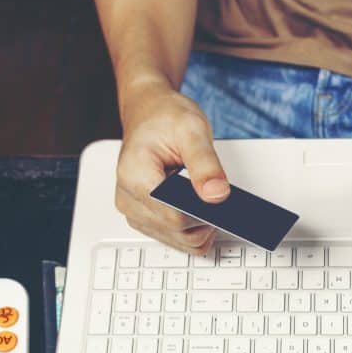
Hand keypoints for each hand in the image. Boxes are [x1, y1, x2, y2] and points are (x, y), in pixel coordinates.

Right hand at [115, 82, 229, 253]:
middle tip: (218, 194)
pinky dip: (192, 229)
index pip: (175, 217)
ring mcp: (134, 211)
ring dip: (199, 227)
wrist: (150, 112)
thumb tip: (217, 195)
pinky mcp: (143, 218)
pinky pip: (174, 238)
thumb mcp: (192, 129)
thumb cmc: (165, 116)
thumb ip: (206, 164)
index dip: (204, 214)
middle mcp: (128, 199)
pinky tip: (201, 210)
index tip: (223, 204)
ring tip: (206, 198)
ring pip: (177, 240)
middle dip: (205, 219)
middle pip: (177, 231)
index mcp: (135, 176)